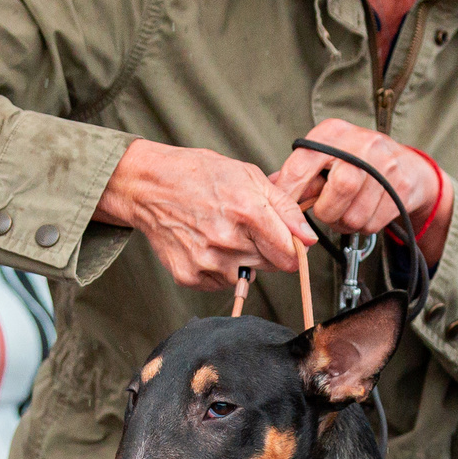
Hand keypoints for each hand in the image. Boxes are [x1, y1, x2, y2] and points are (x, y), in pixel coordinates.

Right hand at [94, 140, 315, 291]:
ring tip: (222, 233)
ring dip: (242, 259)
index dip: (293, 247)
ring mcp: (206, 261)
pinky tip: (206, 244)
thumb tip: (309, 238)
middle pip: (271, 265)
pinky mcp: (189, 276)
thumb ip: (285, 208)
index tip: (287, 241)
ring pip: (247, 275)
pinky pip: (221, 282)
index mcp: (247, 211)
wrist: (148, 186)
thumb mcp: (249, 176)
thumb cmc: (198, 175)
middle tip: (245, 227)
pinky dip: (219, 268)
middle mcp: (227, 240)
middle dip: (267, 249)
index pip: (289, 252)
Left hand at [270, 120, 452, 259]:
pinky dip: (362, 226)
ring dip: (343, 222)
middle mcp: (362, 144)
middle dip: (326, 210)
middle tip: (326, 211)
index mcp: (334, 133)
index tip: (282, 209)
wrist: (408, 167)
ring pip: (354, 214)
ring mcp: (386, 166)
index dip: (289, 192)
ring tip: (346, 210)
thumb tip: (270, 193)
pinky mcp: (401, 189)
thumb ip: (299, 171)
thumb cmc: (357, 162)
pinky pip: (370, 223)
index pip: (302, 164)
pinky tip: (364, 212)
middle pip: (339, 188)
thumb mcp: (327, 155)